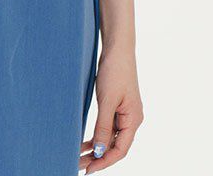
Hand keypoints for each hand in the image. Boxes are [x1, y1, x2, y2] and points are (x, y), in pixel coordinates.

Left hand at [79, 48, 143, 172]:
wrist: (117, 48)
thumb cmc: (114, 71)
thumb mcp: (107, 100)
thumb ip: (103, 126)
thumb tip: (100, 150)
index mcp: (133, 120)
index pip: (120, 150)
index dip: (104, 161)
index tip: (88, 169)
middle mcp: (132, 119)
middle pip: (115, 146)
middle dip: (98, 157)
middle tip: (79, 165)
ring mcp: (125, 113)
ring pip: (111, 137)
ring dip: (96, 147)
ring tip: (79, 156)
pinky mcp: (117, 105)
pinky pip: (108, 126)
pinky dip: (97, 135)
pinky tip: (86, 141)